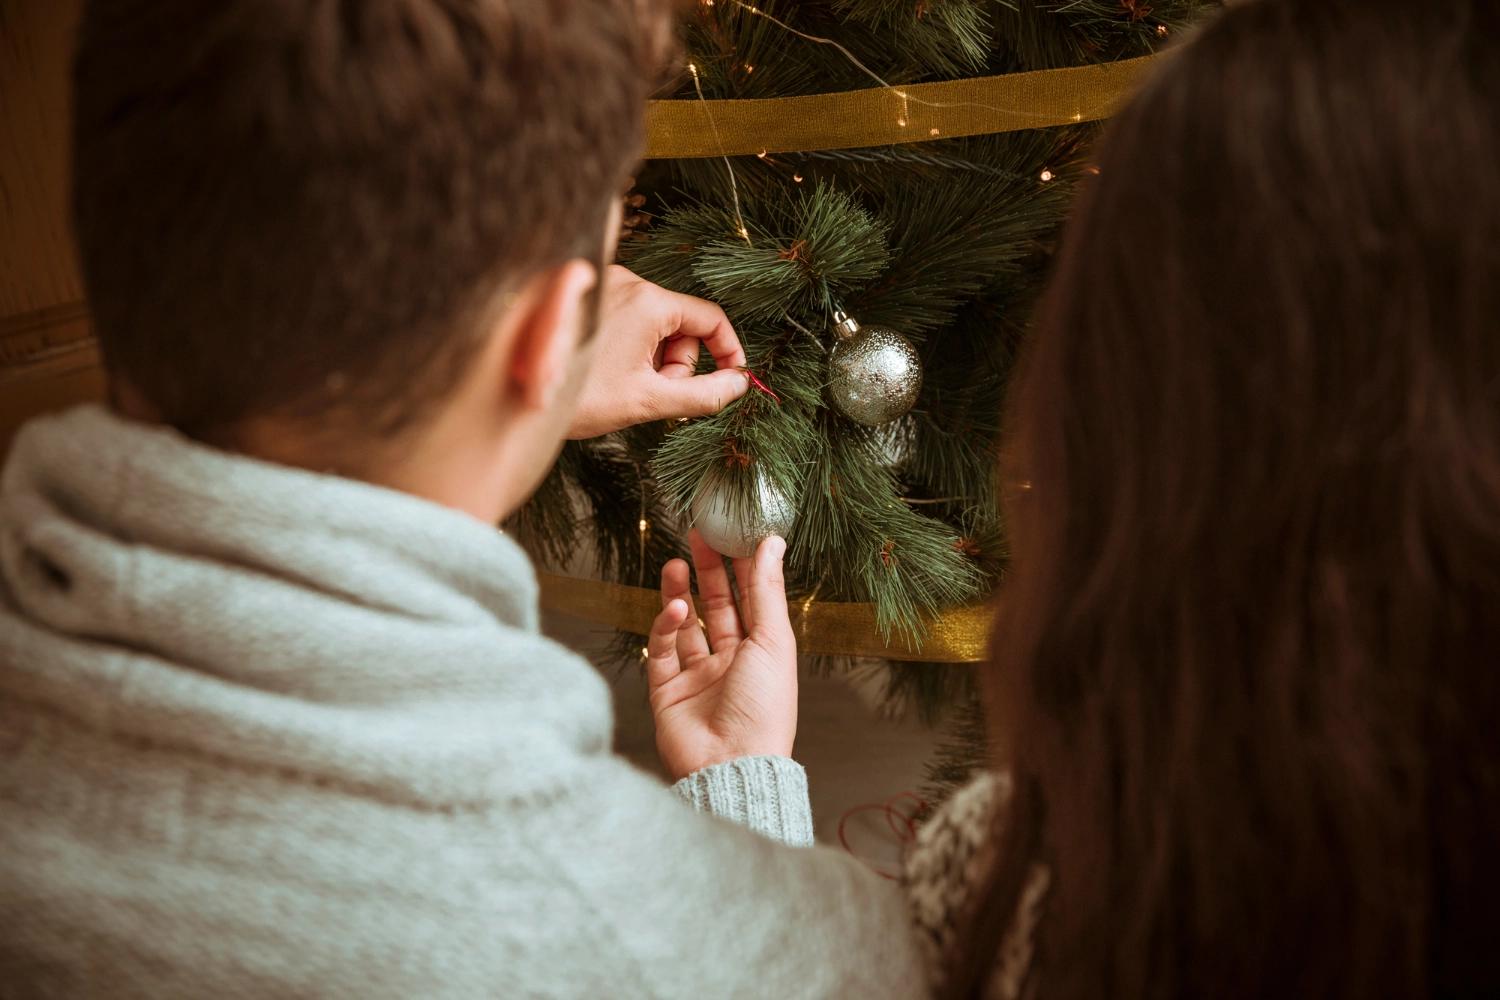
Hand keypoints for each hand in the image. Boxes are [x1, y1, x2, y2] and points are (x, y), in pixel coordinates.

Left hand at [568, 266, 749, 438]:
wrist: (516, 397)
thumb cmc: (577, 396)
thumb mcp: (648, 400)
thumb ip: (703, 394)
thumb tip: (738, 385)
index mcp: (647, 301)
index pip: (710, 318)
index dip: (728, 351)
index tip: (732, 379)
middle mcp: (627, 282)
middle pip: (681, 322)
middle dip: (678, 362)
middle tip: (657, 394)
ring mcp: (604, 285)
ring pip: (655, 322)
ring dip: (654, 357)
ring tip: (627, 386)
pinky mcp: (588, 296)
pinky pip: (629, 318)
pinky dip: (632, 346)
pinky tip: (609, 371)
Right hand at [646, 530, 797, 779]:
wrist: (732, 764)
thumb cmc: (764, 708)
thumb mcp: (773, 640)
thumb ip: (766, 590)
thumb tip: (773, 541)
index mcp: (762, 653)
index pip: (750, 599)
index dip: (741, 566)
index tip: (731, 532)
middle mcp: (730, 662)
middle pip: (716, 607)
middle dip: (708, 571)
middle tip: (698, 535)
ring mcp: (697, 677)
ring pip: (684, 625)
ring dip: (680, 593)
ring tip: (676, 563)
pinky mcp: (667, 691)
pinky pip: (662, 650)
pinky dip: (666, 626)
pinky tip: (675, 610)